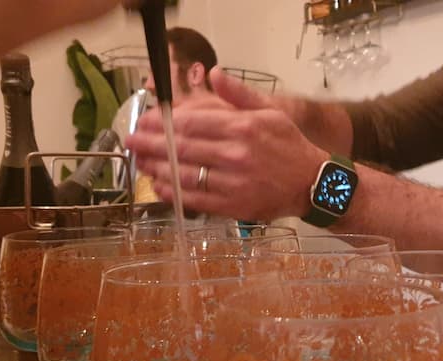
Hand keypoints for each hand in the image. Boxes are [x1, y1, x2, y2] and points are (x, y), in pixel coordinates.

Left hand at [125, 67, 327, 221]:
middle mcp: (236, 154)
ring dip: (156, 168)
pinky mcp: (232, 205)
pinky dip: (173, 192)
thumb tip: (214, 73)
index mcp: (243, 127)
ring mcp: (233, 182)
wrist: (312, 184)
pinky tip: (159, 184)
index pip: (192, 123)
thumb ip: (239, 94)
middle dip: (150, 144)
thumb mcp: (270, 112)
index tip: (144, 121)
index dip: (162, 123)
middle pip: (181, 147)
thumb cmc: (289, 146)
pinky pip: (194, 198)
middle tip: (130, 141)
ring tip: (139, 162)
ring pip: (184, 174)